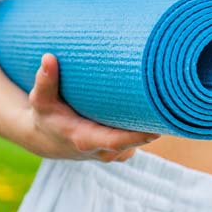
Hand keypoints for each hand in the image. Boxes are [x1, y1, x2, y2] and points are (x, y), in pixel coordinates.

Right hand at [21, 53, 159, 160]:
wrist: (48, 139)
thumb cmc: (48, 116)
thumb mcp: (41, 100)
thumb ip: (45, 81)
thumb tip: (48, 57)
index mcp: (85, 140)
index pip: (116, 142)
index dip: (136, 136)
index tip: (157, 127)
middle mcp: (104, 151)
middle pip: (136, 141)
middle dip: (153, 124)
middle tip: (170, 101)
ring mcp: (115, 153)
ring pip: (141, 140)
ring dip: (153, 124)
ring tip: (167, 99)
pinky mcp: (122, 150)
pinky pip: (140, 140)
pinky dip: (147, 126)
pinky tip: (157, 108)